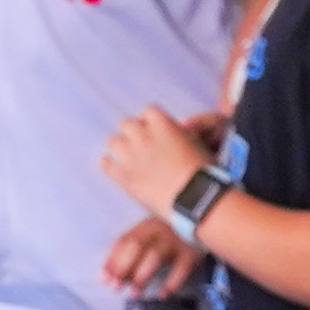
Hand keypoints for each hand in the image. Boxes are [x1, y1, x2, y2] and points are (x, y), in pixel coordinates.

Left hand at [100, 105, 215, 221]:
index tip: (155, 130)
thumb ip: (181, 135)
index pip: (148, 111)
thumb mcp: (197, 144)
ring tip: (128, 158)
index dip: (150, 122)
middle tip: (141, 145)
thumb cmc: (204, 173)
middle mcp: (143, 136)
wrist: (195, 198)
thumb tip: (177, 133)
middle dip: (133, 133)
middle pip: (126, 123)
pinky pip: (105, 164)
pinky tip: (115, 169)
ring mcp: (131, 156)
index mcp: (163, 125)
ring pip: (113, 141)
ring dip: (120, 147)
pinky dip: (109, 165)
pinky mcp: (123, 176)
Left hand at [101, 218, 189, 297]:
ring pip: (155, 257)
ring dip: (142, 277)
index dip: (112, 260)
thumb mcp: (153, 238)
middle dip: (123, 268)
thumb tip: (108, 277)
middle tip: (116, 287)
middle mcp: (160, 230)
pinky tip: (163, 294)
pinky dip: (171, 283)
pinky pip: (180, 269)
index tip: (104, 279)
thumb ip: (131, 255)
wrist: (206, 223)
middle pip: (136, 246)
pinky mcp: (192, 252)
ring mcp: (176, 240)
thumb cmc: (174, 236)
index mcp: (147, 225)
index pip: (124, 241)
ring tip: (135, 294)